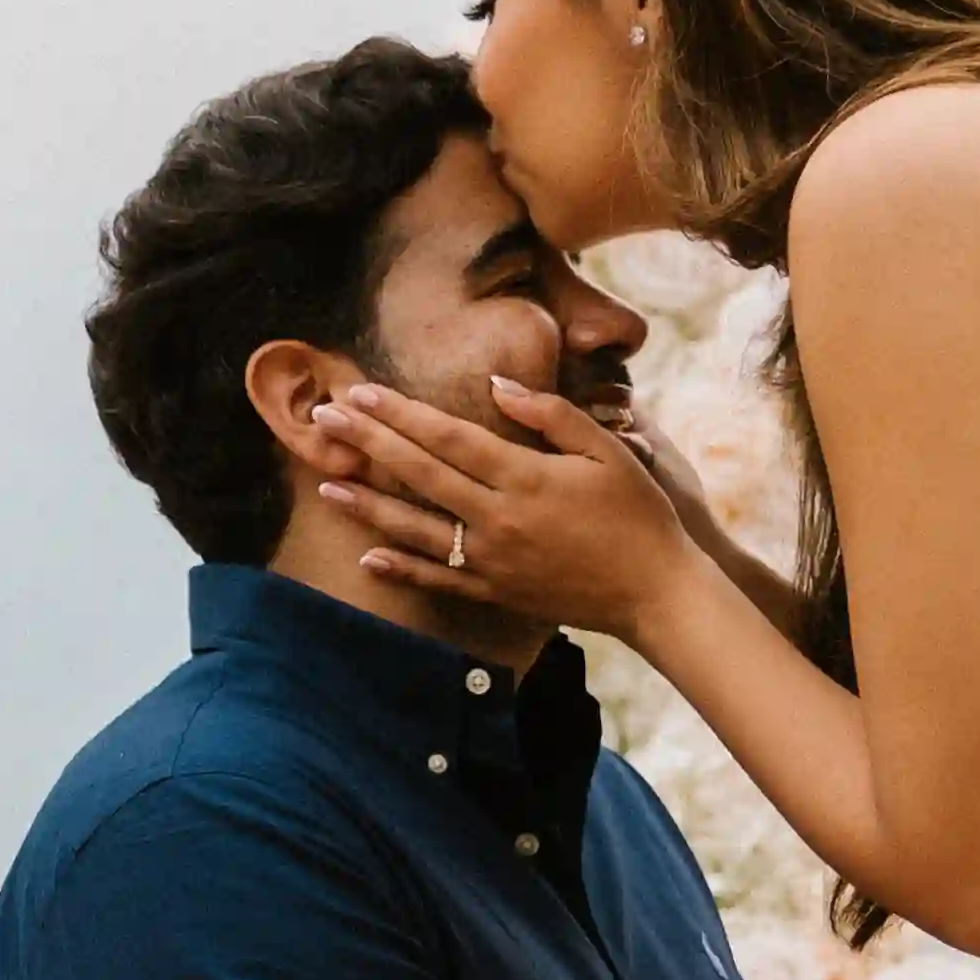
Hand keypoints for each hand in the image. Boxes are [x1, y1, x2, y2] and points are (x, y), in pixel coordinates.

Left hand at [309, 374, 697, 645]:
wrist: (656, 593)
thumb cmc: (638, 514)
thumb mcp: (606, 450)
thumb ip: (550, 414)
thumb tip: (497, 386)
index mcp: (524, 477)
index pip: (448, 437)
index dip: (400, 413)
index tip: (361, 392)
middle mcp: (499, 519)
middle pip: (420, 474)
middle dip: (368, 443)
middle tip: (323, 419)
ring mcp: (493, 560)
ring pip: (417, 529)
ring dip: (368, 505)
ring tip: (324, 485)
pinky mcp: (497, 592)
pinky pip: (439, 580)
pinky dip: (401, 569)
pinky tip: (367, 555)